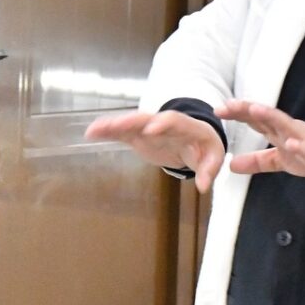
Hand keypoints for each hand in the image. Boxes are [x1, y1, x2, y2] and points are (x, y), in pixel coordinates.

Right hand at [83, 110, 224, 191]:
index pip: (174, 120)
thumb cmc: (205, 148)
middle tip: (116, 125)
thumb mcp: (213, 157)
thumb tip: (203, 186)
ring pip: (131, 123)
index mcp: (185, 126)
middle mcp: (164, 123)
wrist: (195, 140)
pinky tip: (91, 133)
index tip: (151, 129)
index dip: (163, 123)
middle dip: (132, 122)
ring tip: (95, 128)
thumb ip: (208, 170)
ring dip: (113, 124)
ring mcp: (149, 128)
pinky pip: (122, 132)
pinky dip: (108, 131)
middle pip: (147, 118)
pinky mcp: (139, 136)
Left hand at [215, 100, 304, 182]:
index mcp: (277, 131)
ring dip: (270, 116)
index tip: (218, 109)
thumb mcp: (278, 160)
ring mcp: (302, 138)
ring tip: (255, 110)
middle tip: (228, 105)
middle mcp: (287, 129)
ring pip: (285, 125)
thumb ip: (256, 161)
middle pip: (265, 116)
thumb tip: (231, 165)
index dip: (237, 113)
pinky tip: (290, 143)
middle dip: (247, 109)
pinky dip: (299, 145)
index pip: (254, 119)